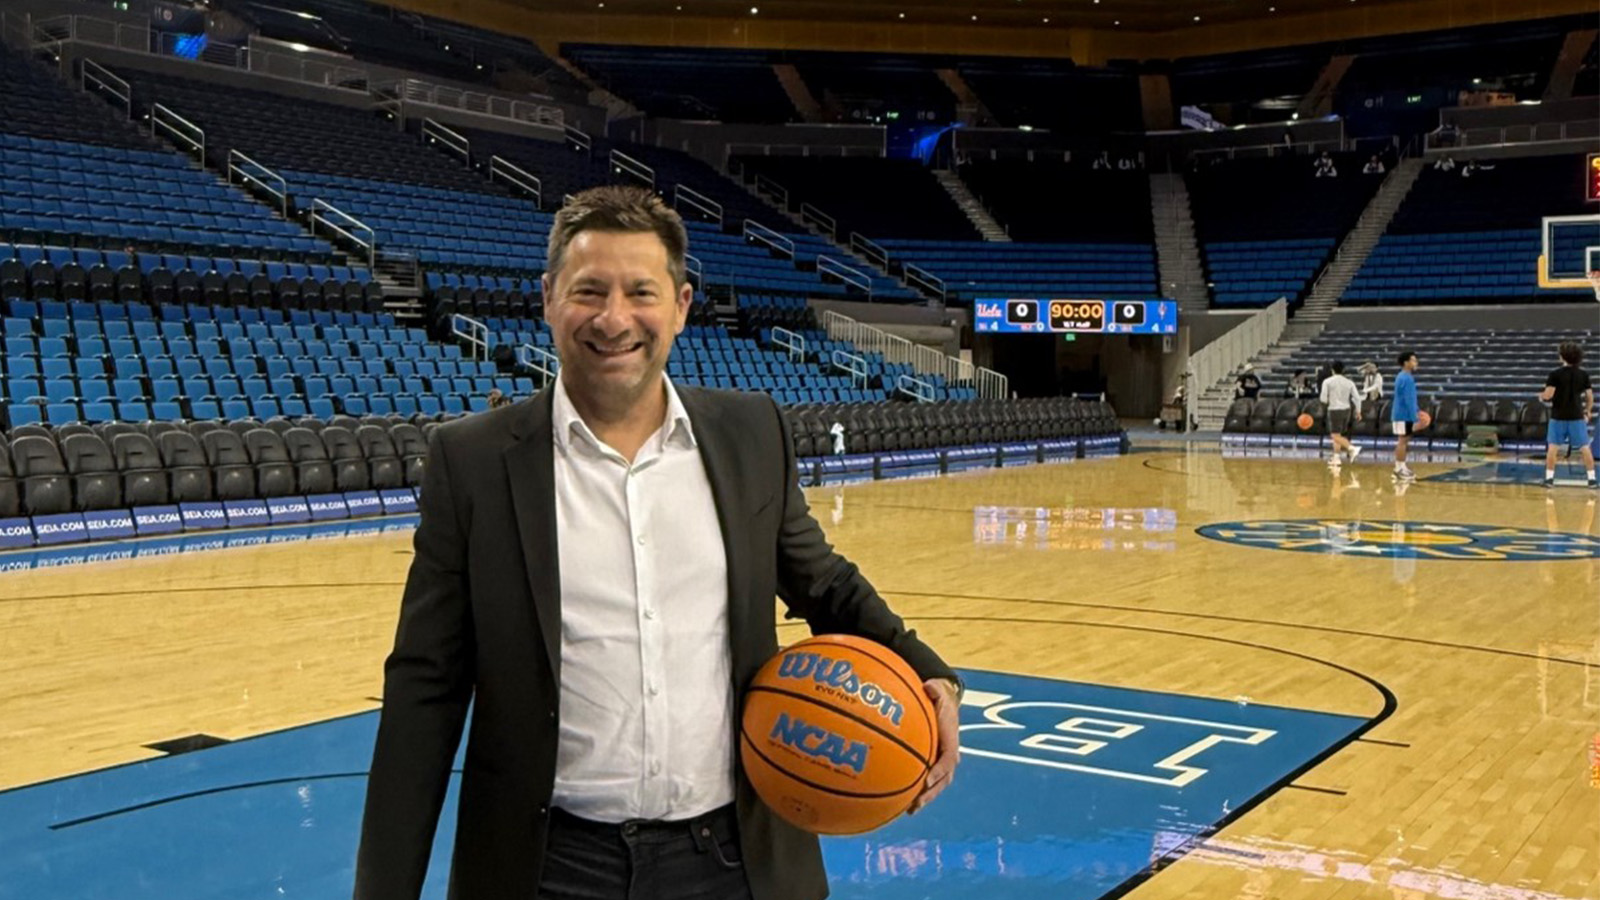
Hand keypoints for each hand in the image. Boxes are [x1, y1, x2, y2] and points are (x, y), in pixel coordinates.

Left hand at [907, 678, 959, 814]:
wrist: (944, 704)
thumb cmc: (938, 698)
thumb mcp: (938, 690)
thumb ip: (935, 689)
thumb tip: (928, 686)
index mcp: (951, 740)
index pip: (948, 759)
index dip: (939, 771)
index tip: (926, 779)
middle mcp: (948, 755)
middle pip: (943, 780)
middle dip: (930, 793)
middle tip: (916, 803)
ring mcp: (941, 762)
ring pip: (936, 786)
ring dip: (924, 798)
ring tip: (908, 810)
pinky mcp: (932, 764)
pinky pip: (925, 781)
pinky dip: (915, 792)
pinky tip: (899, 802)